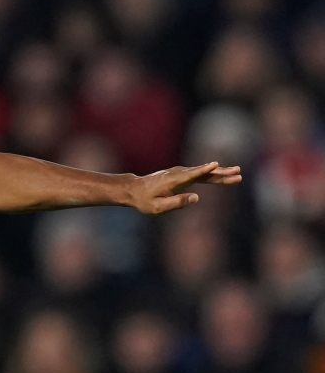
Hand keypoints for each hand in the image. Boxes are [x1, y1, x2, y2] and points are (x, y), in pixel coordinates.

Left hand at [128, 162, 242, 214]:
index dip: (203, 170)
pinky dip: (211, 173)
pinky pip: (199, 173)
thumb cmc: (144, 201)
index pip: (191, 175)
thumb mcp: (157, 208)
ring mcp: (180, 173)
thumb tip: (196, 198)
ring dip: (220, 172)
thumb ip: (177, 202)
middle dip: (221, 173)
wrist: (134, 189)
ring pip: (203, 172)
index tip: (216, 165)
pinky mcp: (181, 174)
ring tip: (237, 172)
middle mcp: (178, 174)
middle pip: (203, 173)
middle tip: (238, 173)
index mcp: (173, 181)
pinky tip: (222, 172)